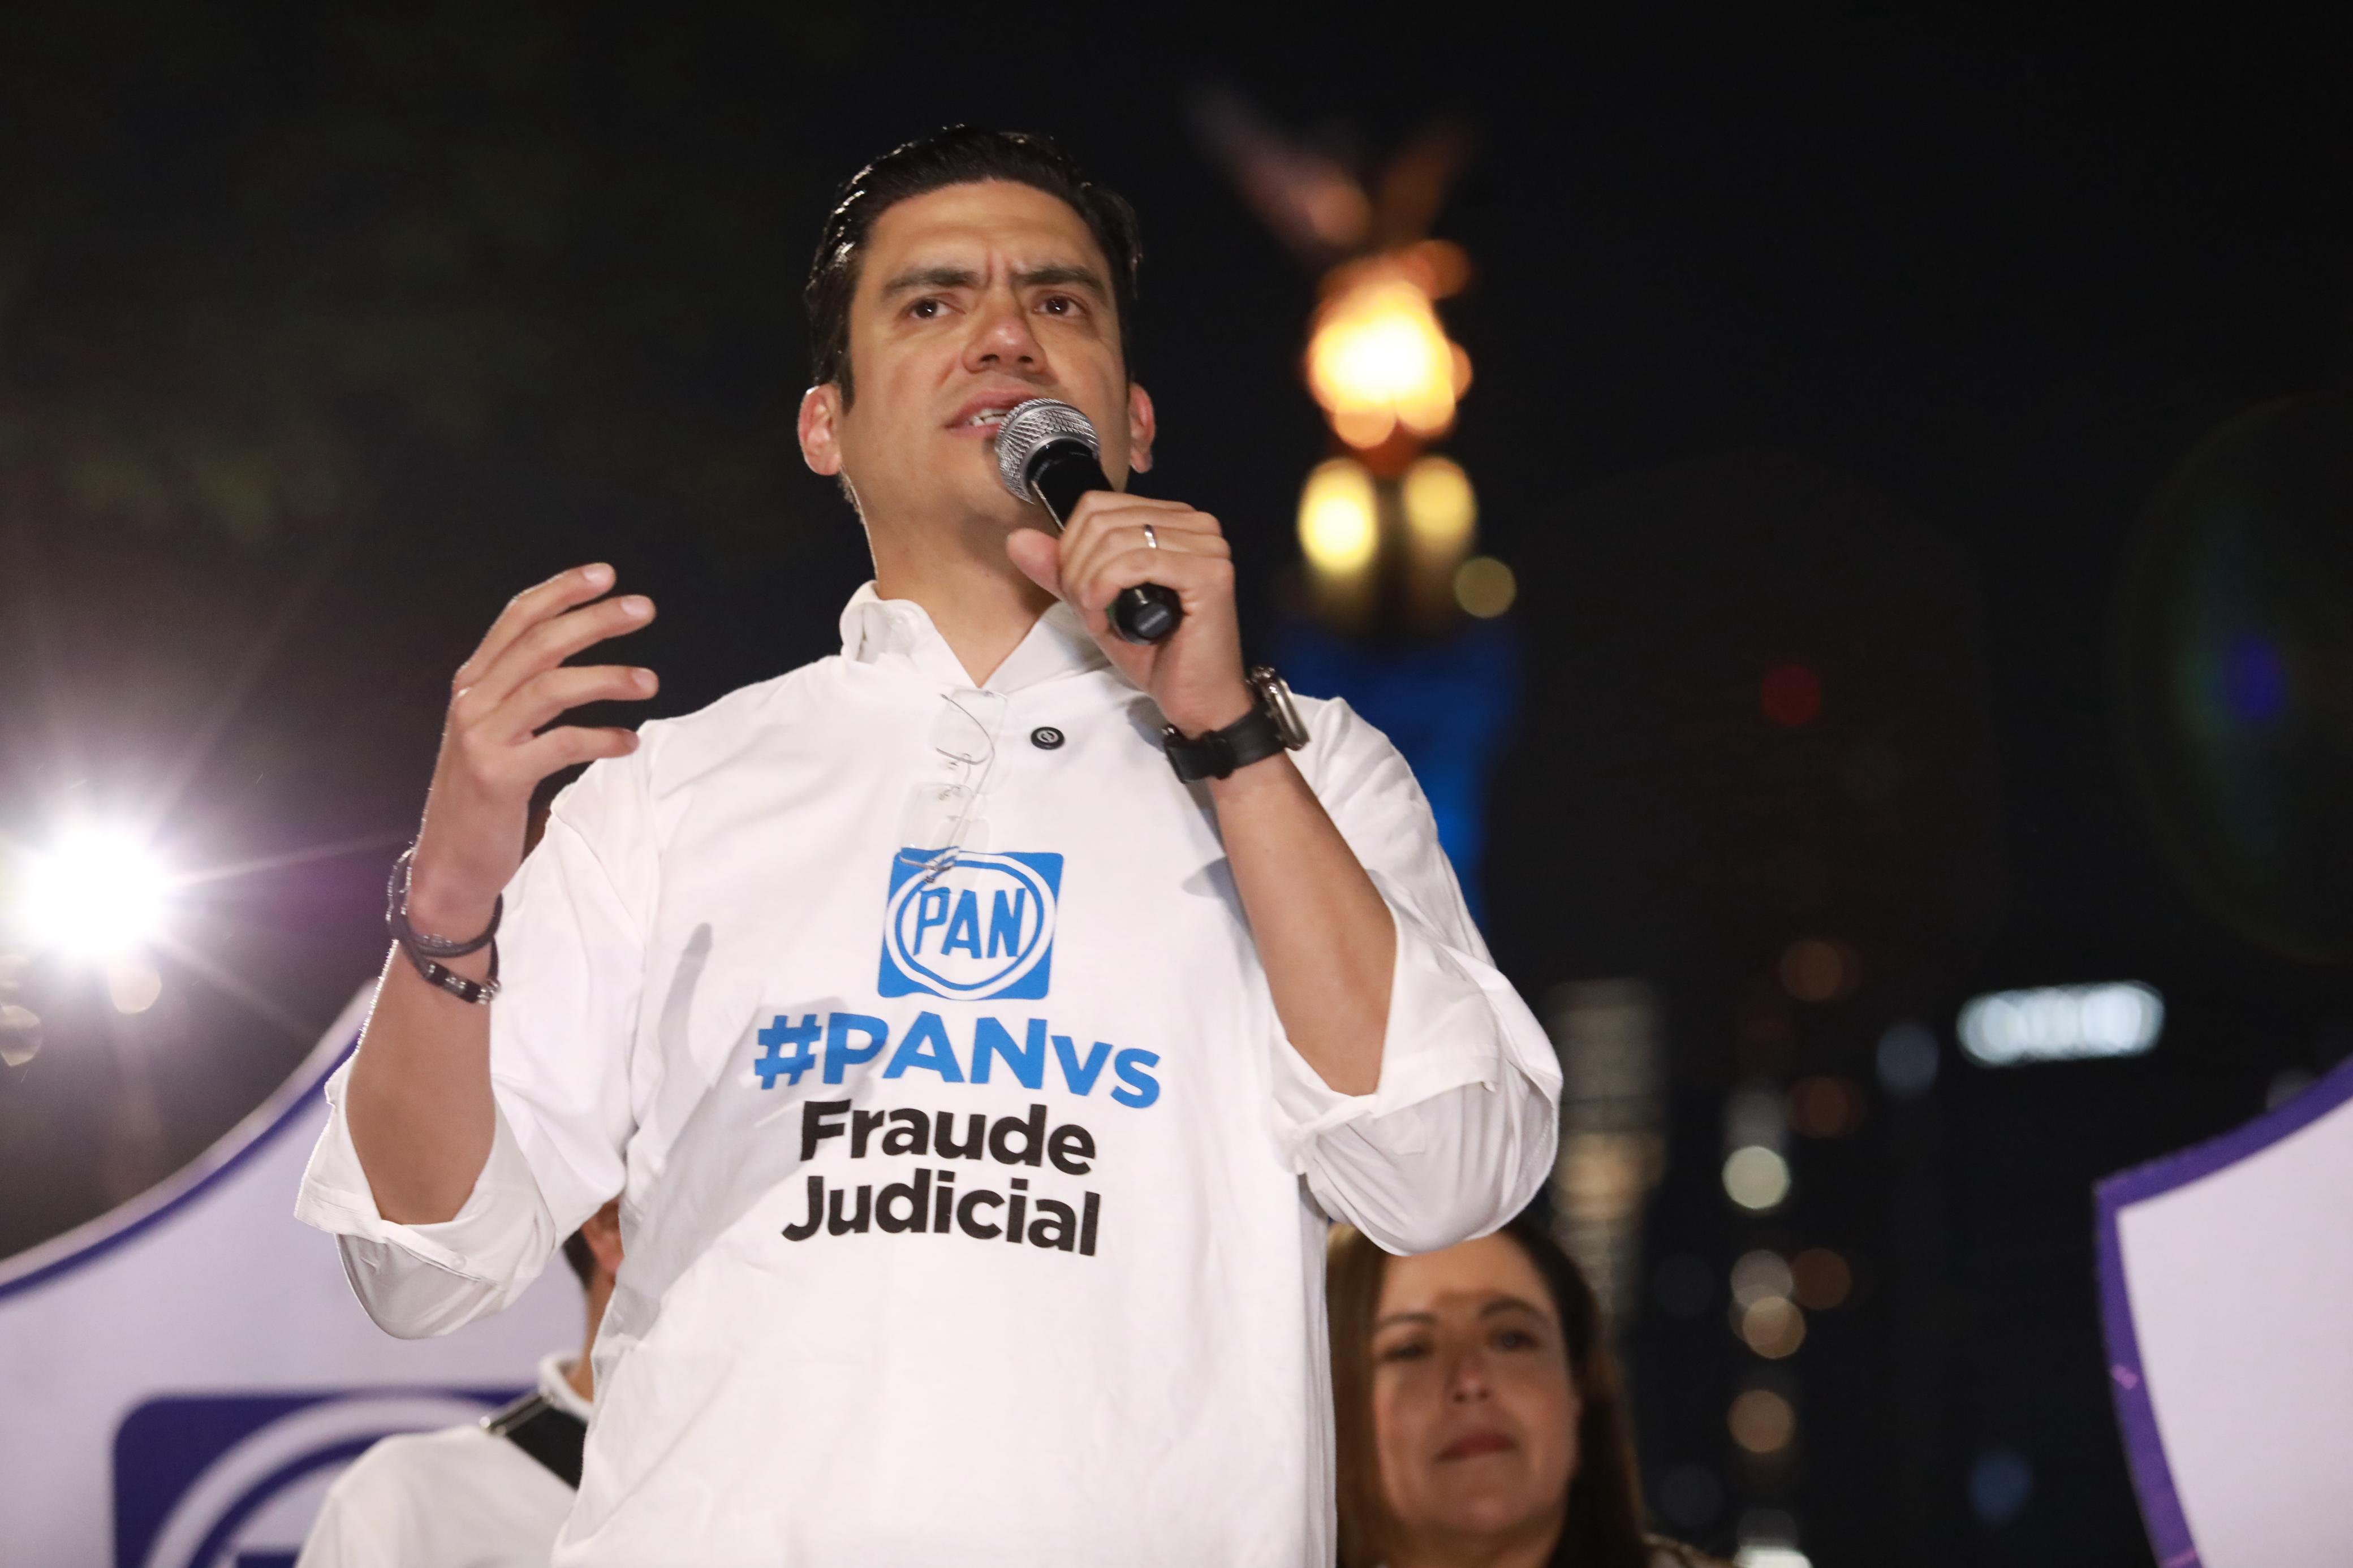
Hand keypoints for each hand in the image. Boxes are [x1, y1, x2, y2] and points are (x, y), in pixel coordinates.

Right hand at [406, 563, 657, 929]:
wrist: (450, 861)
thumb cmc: (485, 792)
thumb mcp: (495, 730)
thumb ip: (523, 690)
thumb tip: (574, 653)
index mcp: (473, 683)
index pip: (517, 619)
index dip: (561, 592)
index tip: (606, 575)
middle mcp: (472, 701)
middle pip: (540, 643)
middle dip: (595, 619)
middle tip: (644, 608)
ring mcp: (482, 737)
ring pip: (551, 687)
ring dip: (608, 678)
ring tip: (650, 682)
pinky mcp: (498, 777)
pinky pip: (561, 744)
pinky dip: (602, 739)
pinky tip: (629, 742)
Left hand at [1004, 496, 1251, 735]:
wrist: (1196, 698)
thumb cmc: (1157, 652)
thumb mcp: (1096, 604)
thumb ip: (1061, 570)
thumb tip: (1019, 539)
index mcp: (1172, 520)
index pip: (1098, 505)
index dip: (1071, 548)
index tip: (1078, 592)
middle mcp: (1195, 523)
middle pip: (1102, 521)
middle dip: (1077, 570)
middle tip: (1086, 610)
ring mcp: (1207, 546)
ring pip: (1115, 540)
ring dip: (1089, 586)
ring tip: (1098, 619)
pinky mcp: (1210, 573)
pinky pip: (1136, 563)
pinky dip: (1107, 591)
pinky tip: (1108, 621)